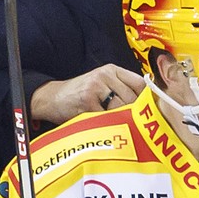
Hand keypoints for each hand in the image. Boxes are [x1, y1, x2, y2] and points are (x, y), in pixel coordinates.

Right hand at [29, 64, 144, 124]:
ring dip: (123, 120)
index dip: (145, 99)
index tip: (146, 111)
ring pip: (122, 107)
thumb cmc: (79, 94)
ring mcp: (96, 88)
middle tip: (134, 125)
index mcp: (111, 70)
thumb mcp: (100, 83)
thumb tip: (145, 104)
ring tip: (120, 127)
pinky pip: (107, 117)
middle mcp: (105, 75)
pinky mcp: (88, 102)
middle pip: (132, 97)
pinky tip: (106, 128)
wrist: (52, 98)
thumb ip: (120, 88)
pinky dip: (109, 125)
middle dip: (134, 113)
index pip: (139, 83)